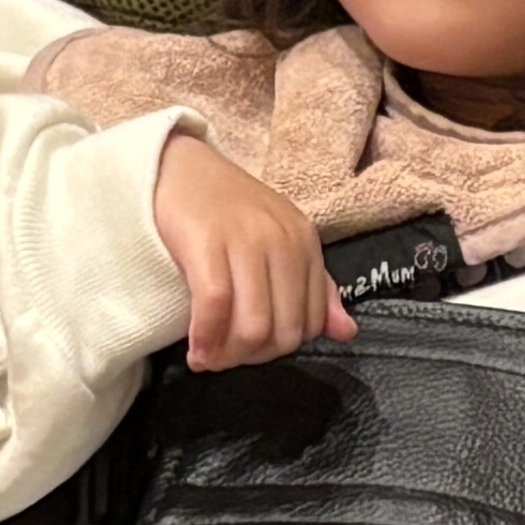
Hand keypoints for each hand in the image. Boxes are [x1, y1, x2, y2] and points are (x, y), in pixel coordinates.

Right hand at [151, 131, 352, 369]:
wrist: (178, 165)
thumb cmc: (226, 208)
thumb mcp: (280, 241)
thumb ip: (314, 288)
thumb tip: (347, 332)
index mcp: (305, 242)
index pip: (310, 323)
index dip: (278, 350)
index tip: (248, 352)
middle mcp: (282, 241)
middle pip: (283, 332)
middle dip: (252, 358)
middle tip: (223, 359)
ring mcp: (245, 240)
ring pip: (253, 327)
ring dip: (228, 356)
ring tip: (207, 357)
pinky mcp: (206, 242)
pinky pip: (215, 306)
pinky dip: (205, 338)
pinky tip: (194, 348)